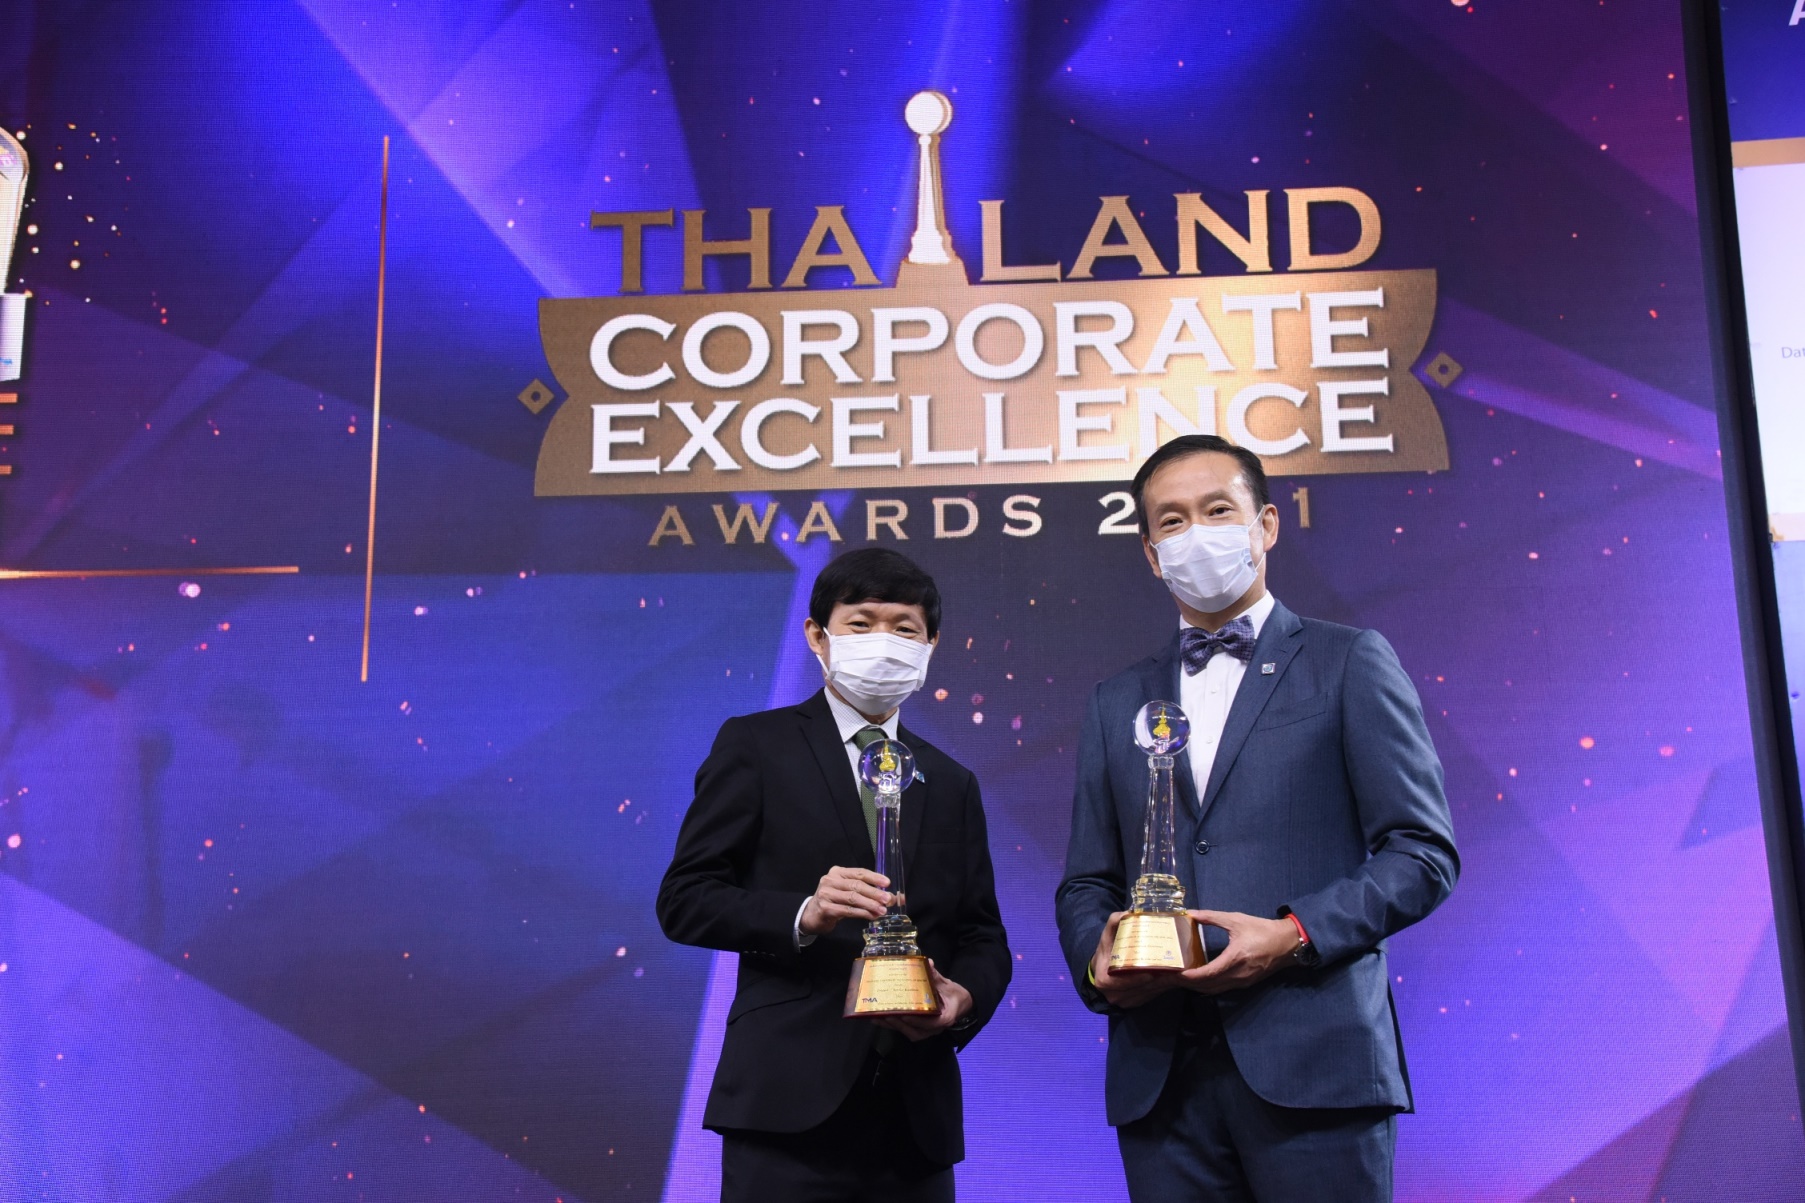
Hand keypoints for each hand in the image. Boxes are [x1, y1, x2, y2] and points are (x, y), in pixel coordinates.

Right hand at [799, 866, 890, 935]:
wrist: (811, 915)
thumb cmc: (833, 902)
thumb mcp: (846, 893)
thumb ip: (865, 893)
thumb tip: (889, 897)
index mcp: (837, 872)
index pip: (859, 872)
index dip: (874, 877)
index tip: (887, 883)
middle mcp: (830, 880)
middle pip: (857, 885)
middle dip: (874, 893)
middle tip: (888, 899)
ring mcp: (826, 894)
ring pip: (853, 898)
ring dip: (870, 904)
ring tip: (882, 910)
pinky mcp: (825, 908)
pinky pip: (847, 910)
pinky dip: (862, 913)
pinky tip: (871, 916)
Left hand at [870, 960, 971, 1040]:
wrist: (961, 1004)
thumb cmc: (954, 995)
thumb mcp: (948, 985)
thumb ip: (936, 977)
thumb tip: (928, 963)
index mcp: (945, 1017)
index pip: (932, 1023)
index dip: (918, 1021)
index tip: (905, 1016)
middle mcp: (936, 1028)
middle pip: (917, 1032)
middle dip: (900, 1025)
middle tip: (886, 1015)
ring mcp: (928, 1031)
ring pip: (910, 1033)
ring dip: (894, 1027)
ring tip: (878, 1018)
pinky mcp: (921, 1029)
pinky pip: (907, 1030)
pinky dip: (894, 1026)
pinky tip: (881, 1019)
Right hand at [1089, 911, 1180, 1008]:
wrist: (1101, 969)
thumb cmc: (1106, 951)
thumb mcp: (1107, 936)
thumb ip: (1115, 922)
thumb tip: (1129, 912)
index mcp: (1104, 981)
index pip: (1120, 983)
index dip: (1136, 980)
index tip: (1151, 973)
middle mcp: (1113, 995)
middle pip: (1138, 990)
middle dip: (1156, 982)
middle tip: (1172, 972)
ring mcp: (1124, 1002)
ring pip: (1146, 995)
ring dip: (1161, 986)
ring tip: (1175, 975)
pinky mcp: (1134, 1003)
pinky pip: (1149, 997)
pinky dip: (1160, 989)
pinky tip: (1171, 979)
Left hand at [1174, 910, 1299, 994]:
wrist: (1287, 944)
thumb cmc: (1262, 930)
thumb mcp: (1236, 920)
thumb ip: (1212, 917)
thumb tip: (1191, 913)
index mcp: (1235, 958)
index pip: (1207, 974)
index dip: (1189, 976)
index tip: (1175, 973)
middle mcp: (1238, 975)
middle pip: (1207, 986)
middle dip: (1188, 983)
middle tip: (1171, 977)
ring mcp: (1242, 982)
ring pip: (1214, 990)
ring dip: (1197, 987)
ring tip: (1181, 979)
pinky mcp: (1245, 984)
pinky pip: (1222, 989)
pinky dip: (1208, 987)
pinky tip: (1199, 980)